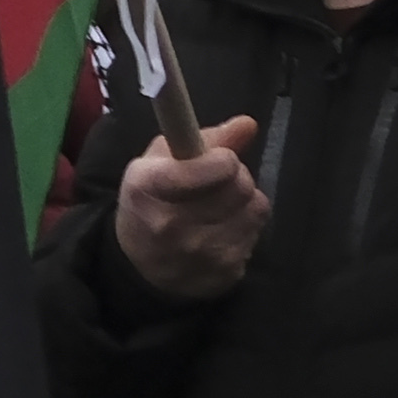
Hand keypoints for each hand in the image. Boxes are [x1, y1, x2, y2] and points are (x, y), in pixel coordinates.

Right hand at [113, 110, 270, 300]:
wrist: (141, 266)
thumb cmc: (149, 202)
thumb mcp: (158, 162)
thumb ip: (202, 138)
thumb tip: (249, 124)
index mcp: (147, 188)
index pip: (209, 167)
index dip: (222, 158)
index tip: (220, 157)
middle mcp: (173, 225)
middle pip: (239, 185)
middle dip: (236, 175)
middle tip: (221, 179)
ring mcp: (202, 253)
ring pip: (255, 208)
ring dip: (245, 200)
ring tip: (224, 203)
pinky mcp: (225, 273)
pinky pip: (256, 233)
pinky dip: (246, 225)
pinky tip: (225, 227)